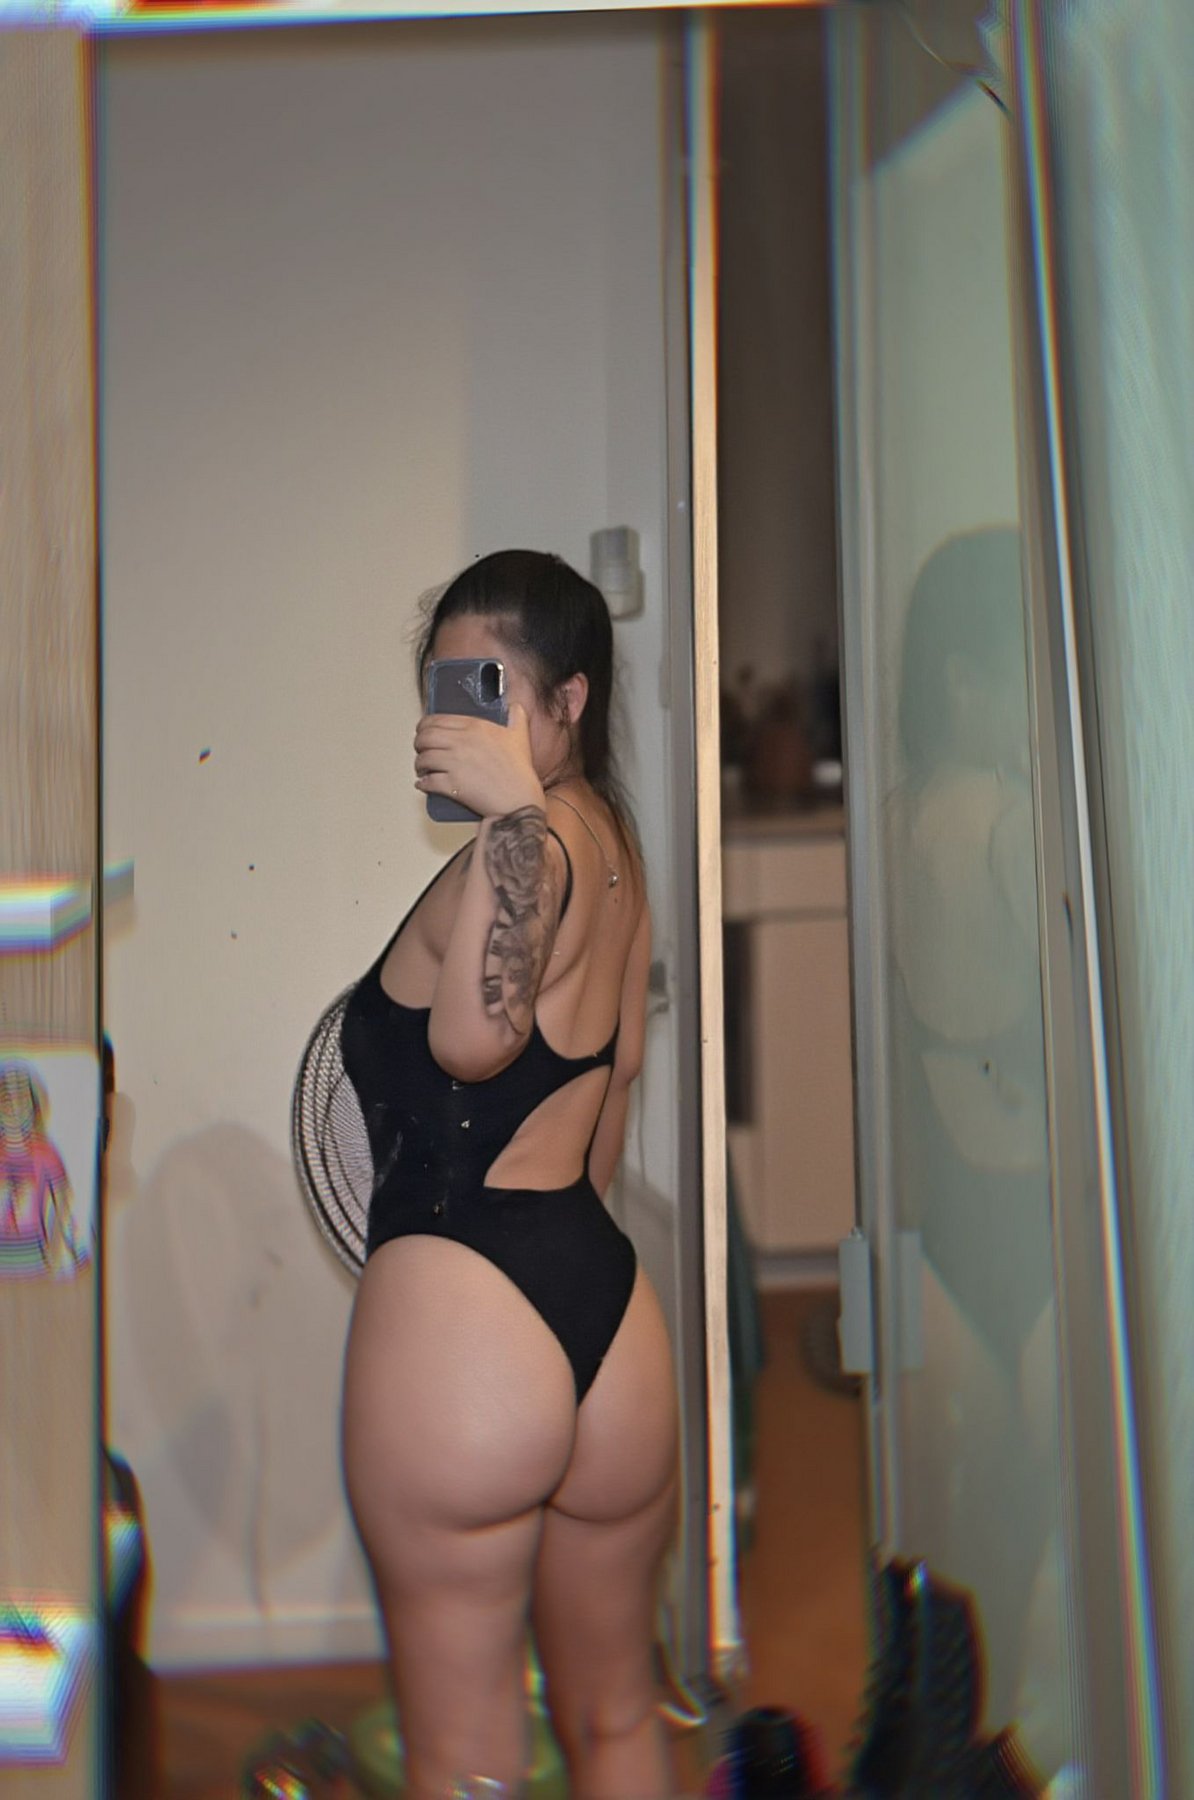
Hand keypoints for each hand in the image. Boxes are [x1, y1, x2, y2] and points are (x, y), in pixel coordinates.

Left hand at [414, 703, 544, 819]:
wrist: (518, 800)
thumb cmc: (519, 771)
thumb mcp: (520, 736)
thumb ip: (517, 717)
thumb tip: (516, 706)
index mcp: (474, 727)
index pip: (436, 720)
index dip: (424, 726)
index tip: (424, 731)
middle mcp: (461, 742)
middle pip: (425, 737)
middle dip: (418, 744)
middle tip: (421, 749)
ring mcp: (455, 764)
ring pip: (423, 758)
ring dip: (419, 764)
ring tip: (422, 769)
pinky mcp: (451, 784)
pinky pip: (427, 781)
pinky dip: (422, 783)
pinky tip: (423, 784)